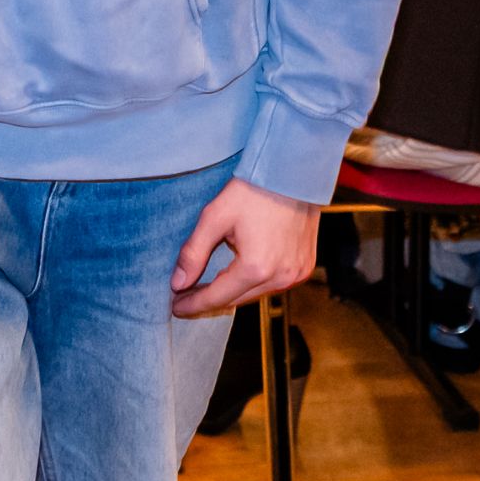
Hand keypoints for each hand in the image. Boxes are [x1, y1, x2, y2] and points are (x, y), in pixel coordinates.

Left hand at [170, 176, 318, 317]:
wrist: (292, 173)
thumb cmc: (253, 190)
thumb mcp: (215, 217)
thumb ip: (194, 252)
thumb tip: (178, 283)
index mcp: (255, 268)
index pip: (217, 298)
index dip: (193, 304)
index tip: (175, 307)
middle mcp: (279, 278)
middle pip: (236, 300)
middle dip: (209, 300)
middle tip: (185, 297)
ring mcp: (295, 275)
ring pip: (255, 294)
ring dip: (231, 292)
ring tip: (206, 287)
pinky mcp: (304, 268)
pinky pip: (273, 285)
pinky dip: (253, 284)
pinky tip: (237, 276)